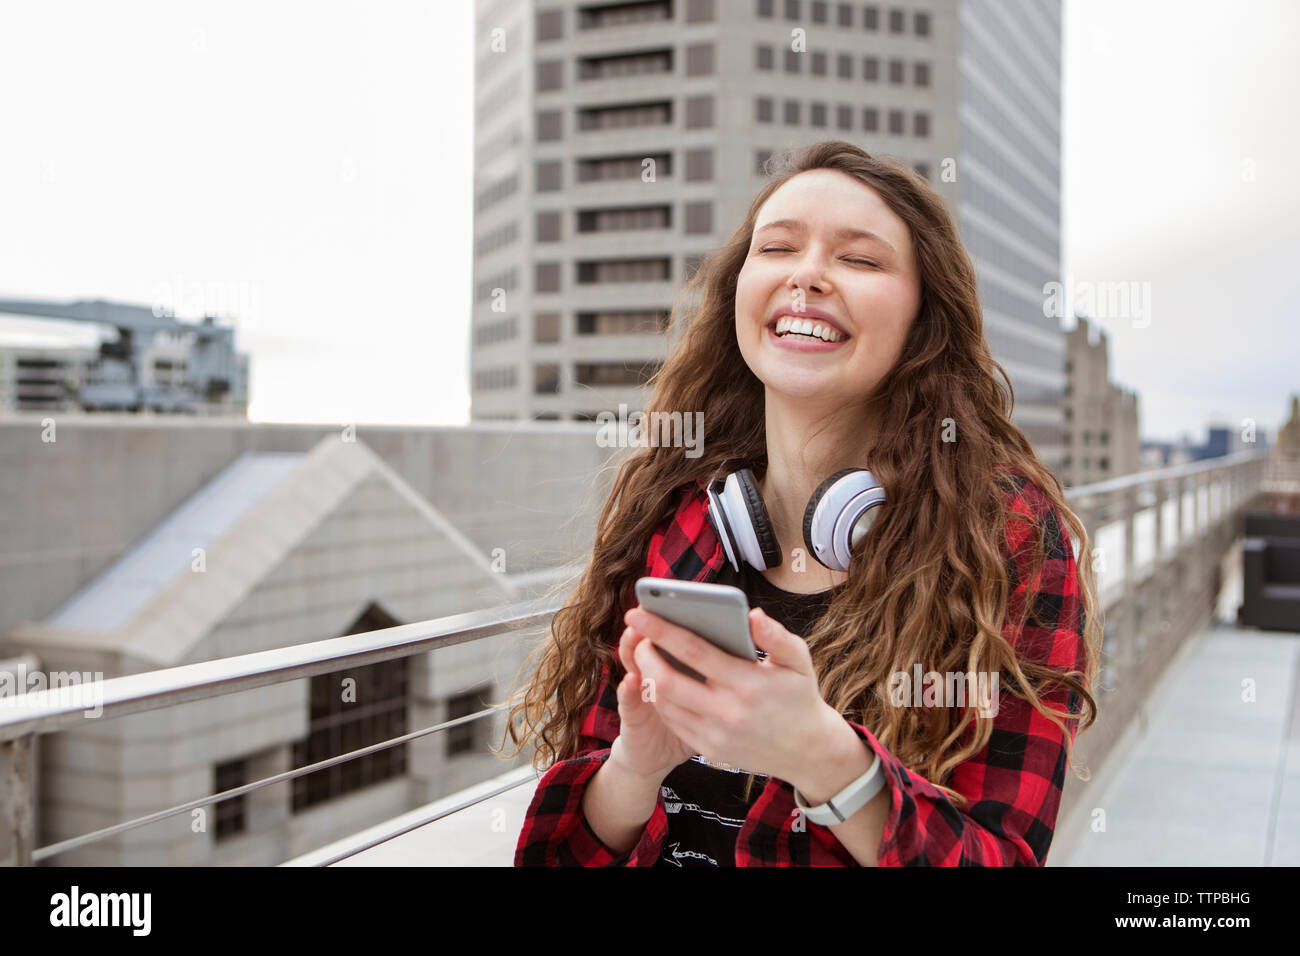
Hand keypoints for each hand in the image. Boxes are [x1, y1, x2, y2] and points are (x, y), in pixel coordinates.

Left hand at [625, 604, 838, 783]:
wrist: (808, 750)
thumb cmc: (800, 696)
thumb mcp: (799, 660)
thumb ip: (776, 636)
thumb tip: (752, 615)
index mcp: (748, 683)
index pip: (693, 651)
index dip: (661, 629)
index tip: (638, 612)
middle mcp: (728, 712)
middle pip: (666, 681)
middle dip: (644, 655)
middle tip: (638, 637)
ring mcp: (716, 735)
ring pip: (664, 704)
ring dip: (648, 677)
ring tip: (647, 656)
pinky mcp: (710, 750)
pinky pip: (673, 722)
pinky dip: (661, 700)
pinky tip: (661, 682)